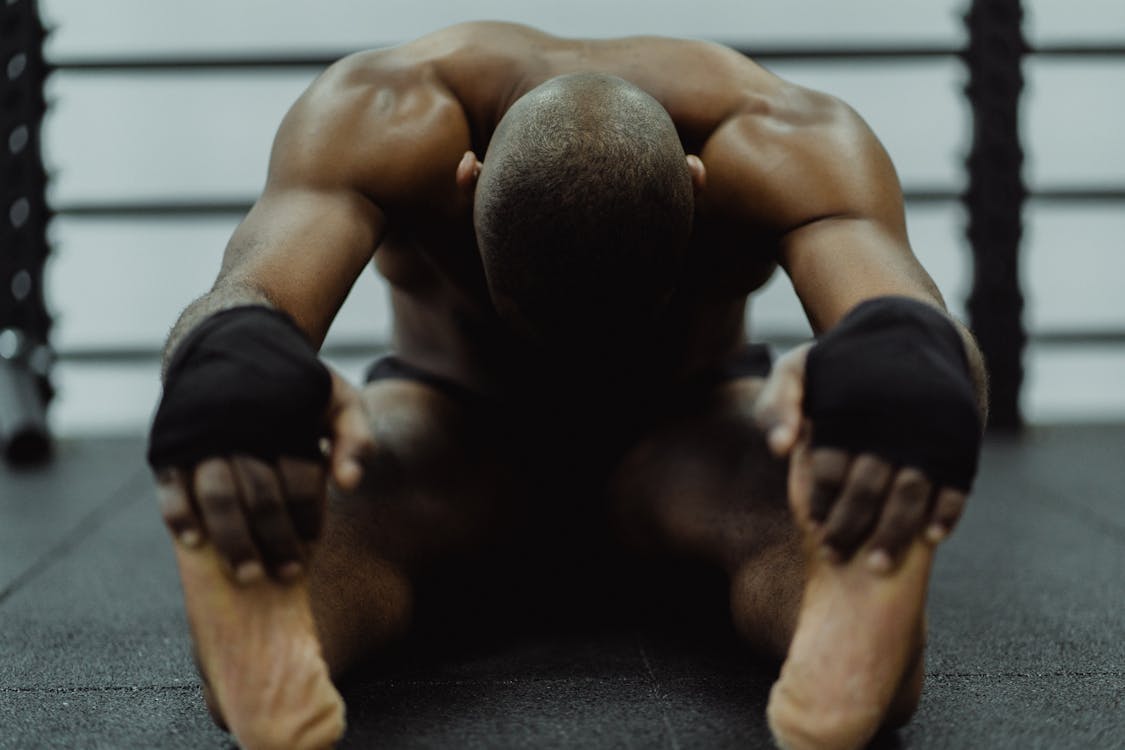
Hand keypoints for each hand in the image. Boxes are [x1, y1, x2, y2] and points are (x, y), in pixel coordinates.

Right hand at [154, 368, 374, 583]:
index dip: (308, 517)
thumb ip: (355, 437)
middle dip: (275, 540)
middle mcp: (243, 425)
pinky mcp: (171, 440)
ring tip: (249, 574)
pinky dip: (179, 514)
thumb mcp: (338, 399)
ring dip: (232, 540)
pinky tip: (193, 543)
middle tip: (287, 575)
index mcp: (287, 416)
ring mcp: (204, 433)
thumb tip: (348, 485)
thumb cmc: (295, 385)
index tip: (313, 545)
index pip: (300, 478)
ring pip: (215, 494)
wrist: (235, 340)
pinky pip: (171, 483)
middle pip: (259, 494)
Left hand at [753, 344, 968, 572]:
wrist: (911, 328)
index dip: (819, 504)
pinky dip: (947, 513)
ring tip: (876, 564)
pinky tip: (931, 537)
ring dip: (895, 534)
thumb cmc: (843, 363)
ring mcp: (928, 430)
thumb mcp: (798, 370)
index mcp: (847, 407)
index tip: (813, 527)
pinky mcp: (960, 437)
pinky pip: (958, 482)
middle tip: (835, 556)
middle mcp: (888, 420)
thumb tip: (779, 449)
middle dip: (849, 528)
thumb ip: (777, 406)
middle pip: (867, 488)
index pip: (829, 470)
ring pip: (911, 492)